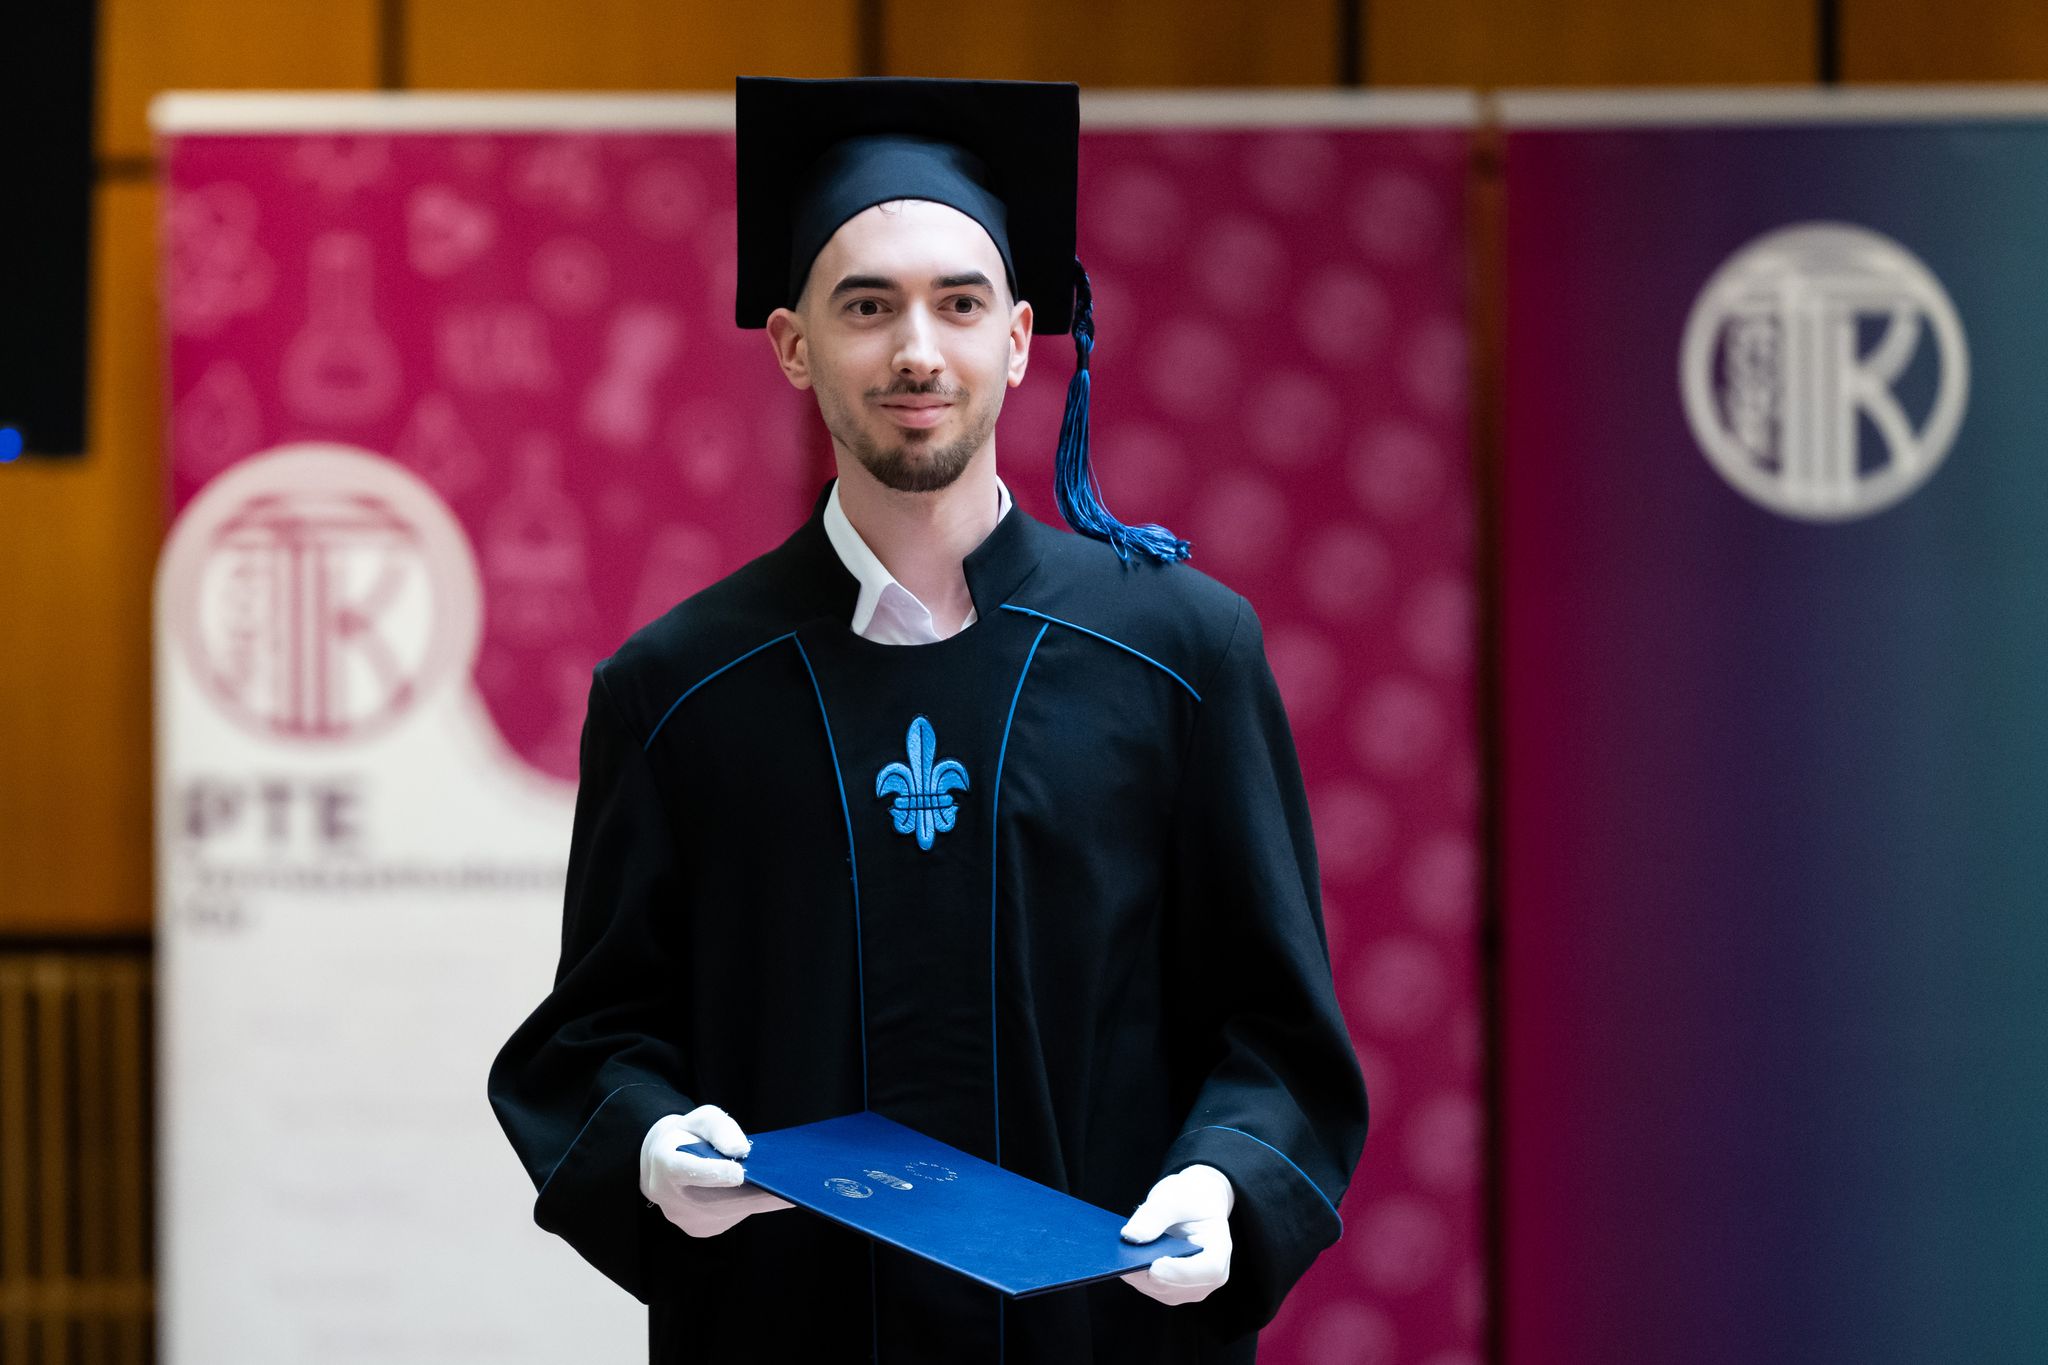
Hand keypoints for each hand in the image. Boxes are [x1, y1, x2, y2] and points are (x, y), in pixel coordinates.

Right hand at [639, 1104, 793, 1237]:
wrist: (664, 1165)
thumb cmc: (687, 1137)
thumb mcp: (700, 1119)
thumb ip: (720, 1128)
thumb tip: (741, 1150)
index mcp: (666, 1165)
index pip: (686, 1170)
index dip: (714, 1173)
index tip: (740, 1173)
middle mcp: (673, 1200)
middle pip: (719, 1201)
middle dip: (757, 1195)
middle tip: (792, 1189)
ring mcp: (688, 1219)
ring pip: (730, 1211)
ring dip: (757, 1199)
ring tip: (784, 1186)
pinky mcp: (703, 1229)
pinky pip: (732, 1216)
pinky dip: (749, 1203)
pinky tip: (765, 1191)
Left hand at [1119, 1163, 1233, 1305]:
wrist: (1194, 1204)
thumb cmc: (1189, 1198)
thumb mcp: (1174, 1196)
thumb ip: (1154, 1215)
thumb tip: (1130, 1237)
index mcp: (1219, 1249)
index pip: (1207, 1269)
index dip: (1180, 1271)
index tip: (1154, 1265)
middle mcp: (1210, 1276)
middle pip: (1177, 1284)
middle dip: (1146, 1273)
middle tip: (1119, 1258)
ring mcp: (1191, 1287)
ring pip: (1159, 1289)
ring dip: (1136, 1274)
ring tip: (1117, 1255)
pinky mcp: (1171, 1289)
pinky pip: (1149, 1286)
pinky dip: (1135, 1274)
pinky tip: (1121, 1258)